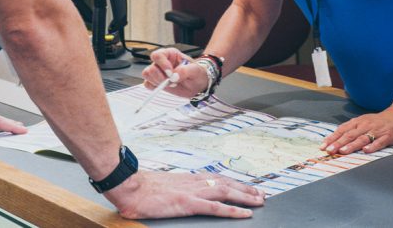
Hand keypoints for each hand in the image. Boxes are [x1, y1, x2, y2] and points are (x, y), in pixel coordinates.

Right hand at [104, 170, 264, 219]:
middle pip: (228, 183)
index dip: (236, 183)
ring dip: (245, 197)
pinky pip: (215, 208)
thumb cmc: (145, 188)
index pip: (220, 179)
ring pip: (227, 192)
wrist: (131, 187)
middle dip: (247, 189)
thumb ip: (181, 188)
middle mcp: (196, 182)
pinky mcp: (188, 203)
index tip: (249, 187)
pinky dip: (232, 210)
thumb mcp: (168, 185)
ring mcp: (193, 192)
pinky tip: (243, 214)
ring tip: (259, 202)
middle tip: (262, 194)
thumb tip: (186, 194)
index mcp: (191, 179)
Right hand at [141, 47, 207, 99]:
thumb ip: (185, 71)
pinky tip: (167, 87)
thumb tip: (173, 76)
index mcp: (170, 54)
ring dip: (158, 82)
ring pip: (147, 75)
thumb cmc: (197, 74)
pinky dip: (155, 87)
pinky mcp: (156, 81)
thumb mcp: (195, 71)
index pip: (157, 55)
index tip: (170, 73)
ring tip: (171, 84)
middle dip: (160, 77)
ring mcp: (158, 72)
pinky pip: (147, 84)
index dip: (162, 64)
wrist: (198, 85)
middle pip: (150, 67)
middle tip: (173, 81)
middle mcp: (162, 61)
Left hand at [320, 106, 392, 154]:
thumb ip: (351, 130)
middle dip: (338, 143)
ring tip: (343, 151)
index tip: (324, 145)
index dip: (333, 137)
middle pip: (350, 135)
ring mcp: (376, 131)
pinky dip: (372, 146)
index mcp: (358, 122)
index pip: (343, 129)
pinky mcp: (387, 136)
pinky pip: (379, 142)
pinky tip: (366, 150)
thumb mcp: (362, 121)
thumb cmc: (377, 121)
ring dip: (352, 145)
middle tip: (330, 150)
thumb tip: (335, 139)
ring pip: (362, 138)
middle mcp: (366, 125)